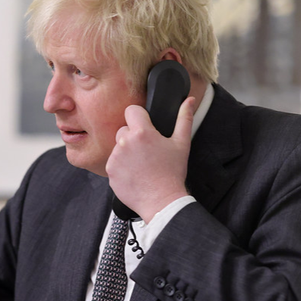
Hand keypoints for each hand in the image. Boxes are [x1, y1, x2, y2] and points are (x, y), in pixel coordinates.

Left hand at [106, 97, 195, 222]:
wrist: (162, 201)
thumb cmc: (172, 173)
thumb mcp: (182, 143)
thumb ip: (185, 118)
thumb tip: (190, 100)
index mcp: (142, 132)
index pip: (131, 110)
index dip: (139, 116)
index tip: (145, 125)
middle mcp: (125, 142)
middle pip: (124, 129)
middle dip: (133, 136)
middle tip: (147, 151)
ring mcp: (115, 157)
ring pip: (118, 146)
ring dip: (127, 152)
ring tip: (142, 164)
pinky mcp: (110, 171)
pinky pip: (114, 162)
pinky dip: (121, 166)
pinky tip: (134, 173)